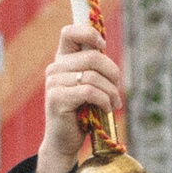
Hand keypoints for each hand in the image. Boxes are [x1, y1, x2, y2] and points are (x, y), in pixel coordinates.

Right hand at [34, 22, 123, 172]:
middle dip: (113, 73)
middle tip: (118, 88)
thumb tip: (104, 47)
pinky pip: (90, 92)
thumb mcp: (89, 85)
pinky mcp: (57, 99)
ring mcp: (53, 83)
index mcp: (62, 60)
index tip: (103, 45)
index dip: (89, 33)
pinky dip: (104, 100)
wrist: (65, 139)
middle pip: (93, 57)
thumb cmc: (82, 111)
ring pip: (93, 76)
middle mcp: (55, 68)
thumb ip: (94, 67)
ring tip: (114, 103)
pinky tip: (107, 109)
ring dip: (111, 92)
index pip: (69, 32)